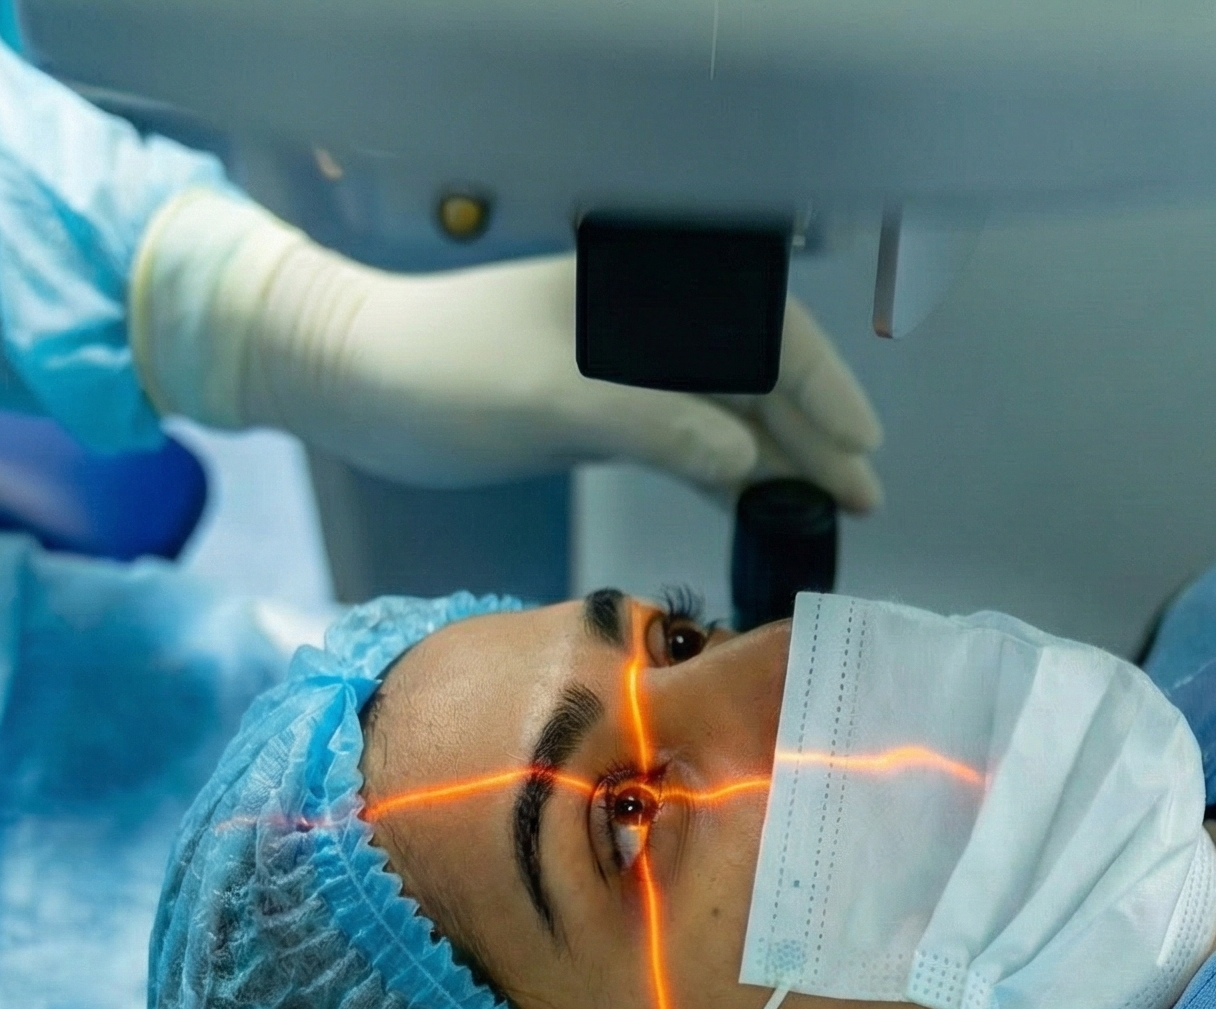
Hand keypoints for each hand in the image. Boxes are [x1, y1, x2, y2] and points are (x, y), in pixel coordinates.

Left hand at [132, 190, 882, 508]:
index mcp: (642, 289)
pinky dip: (728, 470)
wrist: (349, 381)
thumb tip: (747, 461)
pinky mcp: (601, 409)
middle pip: (757, 372)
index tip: (859, 449)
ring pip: (728, 410)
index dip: (821, 389)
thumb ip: (658, 424)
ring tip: (833, 512)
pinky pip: (687, 436)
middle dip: (816, 433)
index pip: (762, 331)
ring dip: (781, 459)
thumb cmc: (441, 373)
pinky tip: (763, 506)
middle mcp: (646, 320)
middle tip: (866, 499)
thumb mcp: (552, 400)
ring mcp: (625, 366)